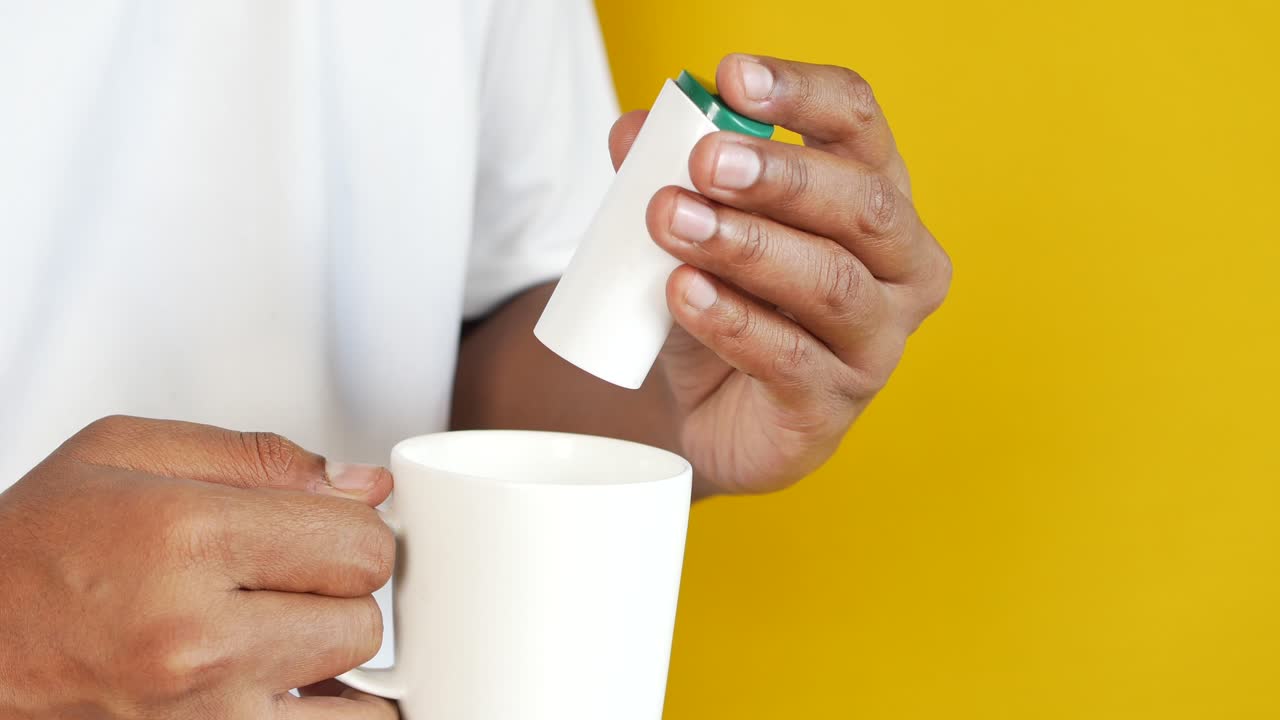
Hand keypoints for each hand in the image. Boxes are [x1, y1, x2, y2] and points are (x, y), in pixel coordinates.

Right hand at [0, 416, 399, 718]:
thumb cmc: (34, 551)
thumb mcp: (128, 453)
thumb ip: (260, 457)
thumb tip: (366, 486)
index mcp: (187, 540)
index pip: (361, 544)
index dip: (352, 530)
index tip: (323, 531)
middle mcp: (198, 640)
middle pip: (365, 619)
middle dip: (336, 596)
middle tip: (281, 583)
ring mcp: (205, 719)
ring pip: (360, 696)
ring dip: (330, 663)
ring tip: (276, 635)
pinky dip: (320, 714)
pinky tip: (278, 682)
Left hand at [608, 55, 950, 495]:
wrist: (709, 415)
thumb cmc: (725, 307)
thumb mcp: (694, 230)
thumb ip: (666, 176)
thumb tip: (634, 132)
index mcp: (875, 198)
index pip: (859, 124)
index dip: (802, 95)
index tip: (733, 78)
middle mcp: (900, 266)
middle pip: (864, 203)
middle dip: (783, 176)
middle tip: (705, 162)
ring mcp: (875, 342)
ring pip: (830, 283)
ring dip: (747, 246)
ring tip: (674, 223)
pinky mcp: (831, 405)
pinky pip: (789, 358)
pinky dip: (732, 320)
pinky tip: (684, 292)